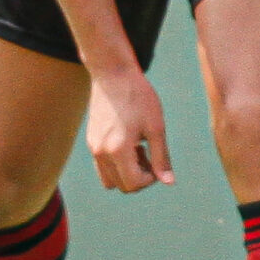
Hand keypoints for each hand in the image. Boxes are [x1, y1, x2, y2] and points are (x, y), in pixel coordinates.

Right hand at [87, 67, 175, 192]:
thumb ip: (161, 158)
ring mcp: (93, 147)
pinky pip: (102, 165)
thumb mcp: (156, 128)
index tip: (158, 161)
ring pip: (109, 179)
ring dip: (126, 173)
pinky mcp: (91, 141)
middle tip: (150, 155)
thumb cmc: (138, 98)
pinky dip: (117, 163)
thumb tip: (168, 182)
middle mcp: (101, 153)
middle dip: (139, 178)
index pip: (134, 184)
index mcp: (118, 150)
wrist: (113, 74)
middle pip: (121, 185)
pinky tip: (128, 142)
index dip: (151, 179)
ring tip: (138, 151)